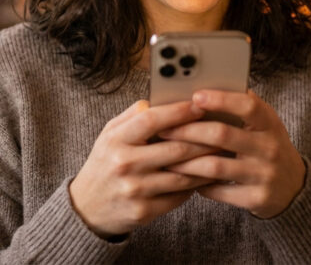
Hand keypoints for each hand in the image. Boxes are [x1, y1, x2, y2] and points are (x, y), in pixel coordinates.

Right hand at [69, 100, 219, 237]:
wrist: (87, 208)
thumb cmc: (104, 164)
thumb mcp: (108, 135)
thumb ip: (131, 116)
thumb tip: (158, 100)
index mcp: (116, 141)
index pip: (151, 120)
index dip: (178, 112)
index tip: (199, 105)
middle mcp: (125, 165)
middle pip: (175, 149)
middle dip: (204, 138)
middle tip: (223, 130)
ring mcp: (135, 190)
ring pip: (183, 175)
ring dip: (207, 164)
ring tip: (222, 153)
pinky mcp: (144, 211)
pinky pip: (179, 196)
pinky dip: (196, 186)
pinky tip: (207, 176)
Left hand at [158, 90, 305, 218]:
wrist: (292, 186)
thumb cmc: (267, 146)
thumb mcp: (263, 124)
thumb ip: (240, 107)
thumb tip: (202, 87)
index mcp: (270, 123)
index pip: (248, 105)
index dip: (221, 99)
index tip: (195, 95)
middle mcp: (269, 148)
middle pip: (222, 135)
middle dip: (188, 131)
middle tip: (164, 129)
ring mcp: (264, 175)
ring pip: (215, 166)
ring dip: (186, 161)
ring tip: (166, 156)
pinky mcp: (256, 198)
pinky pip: (219, 191)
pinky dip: (199, 184)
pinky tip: (186, 178)